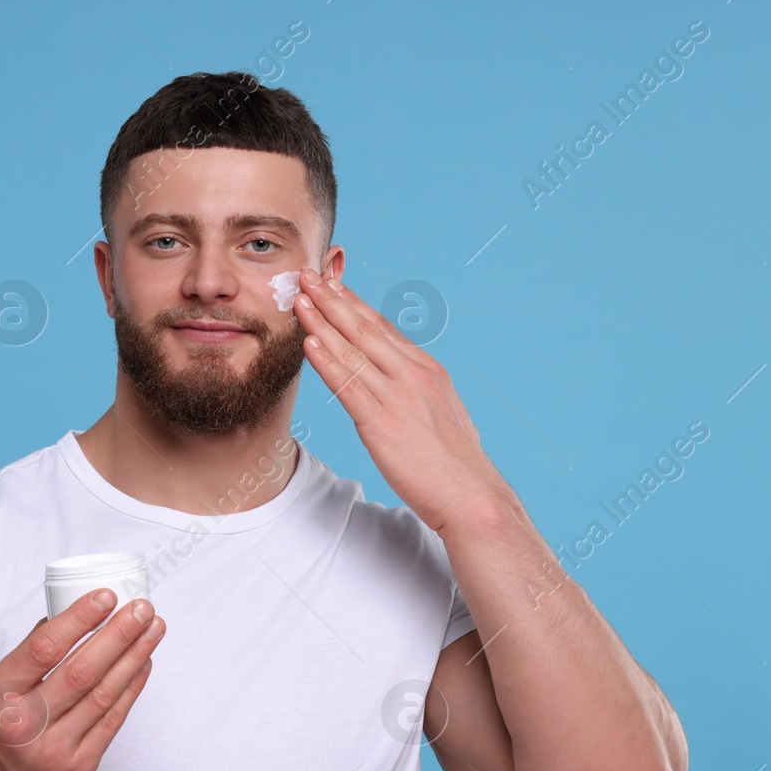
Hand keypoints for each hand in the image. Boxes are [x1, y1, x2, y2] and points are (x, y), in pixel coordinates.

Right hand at [0, 590, 165, 770]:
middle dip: (119, 635)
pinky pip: (112, 722)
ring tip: (153, 629)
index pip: (44, 649)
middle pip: (82, 671)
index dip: (79, 619)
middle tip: (143, 608)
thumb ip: (25, 659)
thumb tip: (63, 615)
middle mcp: (23, 726)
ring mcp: (53, 752)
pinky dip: (131, 689)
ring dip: (134, 657)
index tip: (107, 596)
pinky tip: (143, 664)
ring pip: (103, 695)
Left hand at [293, 268, 503, 535]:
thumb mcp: (443, 413)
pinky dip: (327, 361)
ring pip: (352, 350)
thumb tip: (404, 385)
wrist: (470, 495)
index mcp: (427, 370)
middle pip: (365, 328)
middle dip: (333, 299)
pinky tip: (309, 342)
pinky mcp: (382, 422)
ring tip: (300, 298)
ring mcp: (398, 396)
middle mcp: (413, 374)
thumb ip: (419, 392)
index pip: (383, 328)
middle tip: (308, 274)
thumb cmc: (456, 464)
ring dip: (322, 321)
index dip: (354, 303)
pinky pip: (348, 385)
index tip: (332, 284)